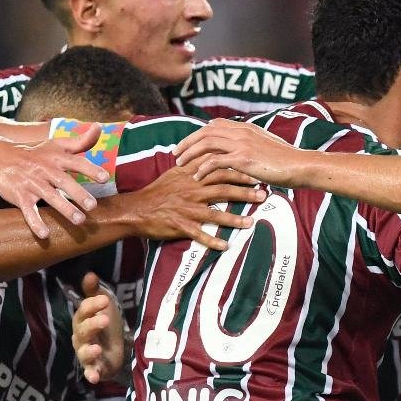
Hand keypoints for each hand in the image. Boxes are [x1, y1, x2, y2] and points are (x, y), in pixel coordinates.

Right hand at [0, 126, 110, 238]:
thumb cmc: (34, 152)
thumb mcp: (56, 144)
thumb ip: (80, 141)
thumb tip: (99, 127)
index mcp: (56, 158)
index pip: (76, 162)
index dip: (90, 169)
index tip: (104, 178)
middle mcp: (45, 169)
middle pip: (64, 181)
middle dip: (78, 193)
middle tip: (93, 206)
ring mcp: (32, 183)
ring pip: (49, 196)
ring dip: (64, 209)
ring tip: (79, 220)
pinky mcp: (19, 196)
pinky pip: (28, 210)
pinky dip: (35, 222)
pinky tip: (45, 234)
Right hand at [72, 272, 127, 384]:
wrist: (116, 350)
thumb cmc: (106, 326)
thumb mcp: (102, 307)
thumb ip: (94, 292)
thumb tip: (90, 273)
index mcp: (81, 321)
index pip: (83, 312)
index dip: (92, 306)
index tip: (105, 300)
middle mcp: (80, 337)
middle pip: (83, 331)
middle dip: (93, 325)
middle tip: (105, 320)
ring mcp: (86, 354)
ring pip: (83, 352)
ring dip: (89, 351)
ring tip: (98, 348)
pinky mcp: (94, 368)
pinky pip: (90, 372)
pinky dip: (91, 375)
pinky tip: (95, 377)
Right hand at [127, 161, 266, 249]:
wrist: (137, 208)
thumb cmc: (159, 191)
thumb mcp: (176, 172)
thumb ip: (195, 163)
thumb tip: (213, 154)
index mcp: (191, 175)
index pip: (219, 169)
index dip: (239, 170)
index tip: (257, 172)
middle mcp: (191, 190)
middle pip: (222, 188)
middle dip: (244, 192)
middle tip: (263, 195)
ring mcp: (186, 209)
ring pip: (215, 213)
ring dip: (234, 219)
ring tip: (251, 222)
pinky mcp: (180, 225)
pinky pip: (199, 235)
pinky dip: (212, 241)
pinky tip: (226, 246)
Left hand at [173, 119, 306, 185]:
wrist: (300, 165)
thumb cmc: (287, 161)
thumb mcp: (267, 147)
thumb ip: (253, 145)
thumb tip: (243, 152)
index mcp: (247, 128)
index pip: (215, 125)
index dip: (199, 133)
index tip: (189, 144)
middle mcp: (242, 132)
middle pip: (206, 131)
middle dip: (188, 142)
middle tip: (176, 153)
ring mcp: (243, 143)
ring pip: (207, 143)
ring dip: (190, 153)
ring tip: (180, 164)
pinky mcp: (244, 158)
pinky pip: (216, 160)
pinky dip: (203, 168)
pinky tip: (197, 176)